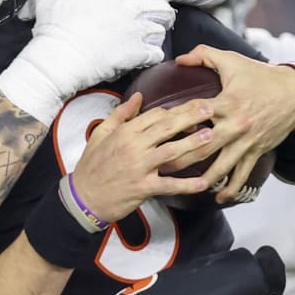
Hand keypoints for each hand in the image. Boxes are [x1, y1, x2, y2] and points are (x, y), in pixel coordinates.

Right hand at [0, 0, 176, 123]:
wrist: (58, 58)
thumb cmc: (54, 24)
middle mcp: (129, 7)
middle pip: (162, 4)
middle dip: (165, 8)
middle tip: (160, 12)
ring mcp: (135, 31)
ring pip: (162, 28)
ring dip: (159, 30)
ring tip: (152, 33)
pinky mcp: (135, 54)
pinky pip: (156, 53)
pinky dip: (152, 54)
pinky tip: (144, 54)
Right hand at [71, 93, 217, 221]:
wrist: (83, 197)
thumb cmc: (92, 165)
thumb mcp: (101, 133)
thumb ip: (120, 114)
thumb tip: (138, 96)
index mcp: (124, 132)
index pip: (154, 115)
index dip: (175, 111)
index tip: (190, 109)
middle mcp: (133, 147)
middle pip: (166, 128)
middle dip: (190, 117)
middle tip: (210, 109)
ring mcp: (139, 167)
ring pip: (171, 152)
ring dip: (192, 144)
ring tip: (211, 137)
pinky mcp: (143, 187)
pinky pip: (168, 184)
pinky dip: (186, 185)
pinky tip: (201, 183)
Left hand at [167, 45, 294, 202]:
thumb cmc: (260, 75)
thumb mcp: (231, 60)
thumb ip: (203, 55)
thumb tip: (179, 59)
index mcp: (226, 102)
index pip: (193, 113)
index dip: (172, 121)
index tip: (154, 130)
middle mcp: (236, 124)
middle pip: (202, 145)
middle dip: (179, 157)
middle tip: (158, 165)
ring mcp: (247, 141)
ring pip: (221, 166)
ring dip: (201, 179)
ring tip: (182, 186)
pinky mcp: (256, 150)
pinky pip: (243, 174)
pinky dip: (231, 188)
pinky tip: (218, 198)